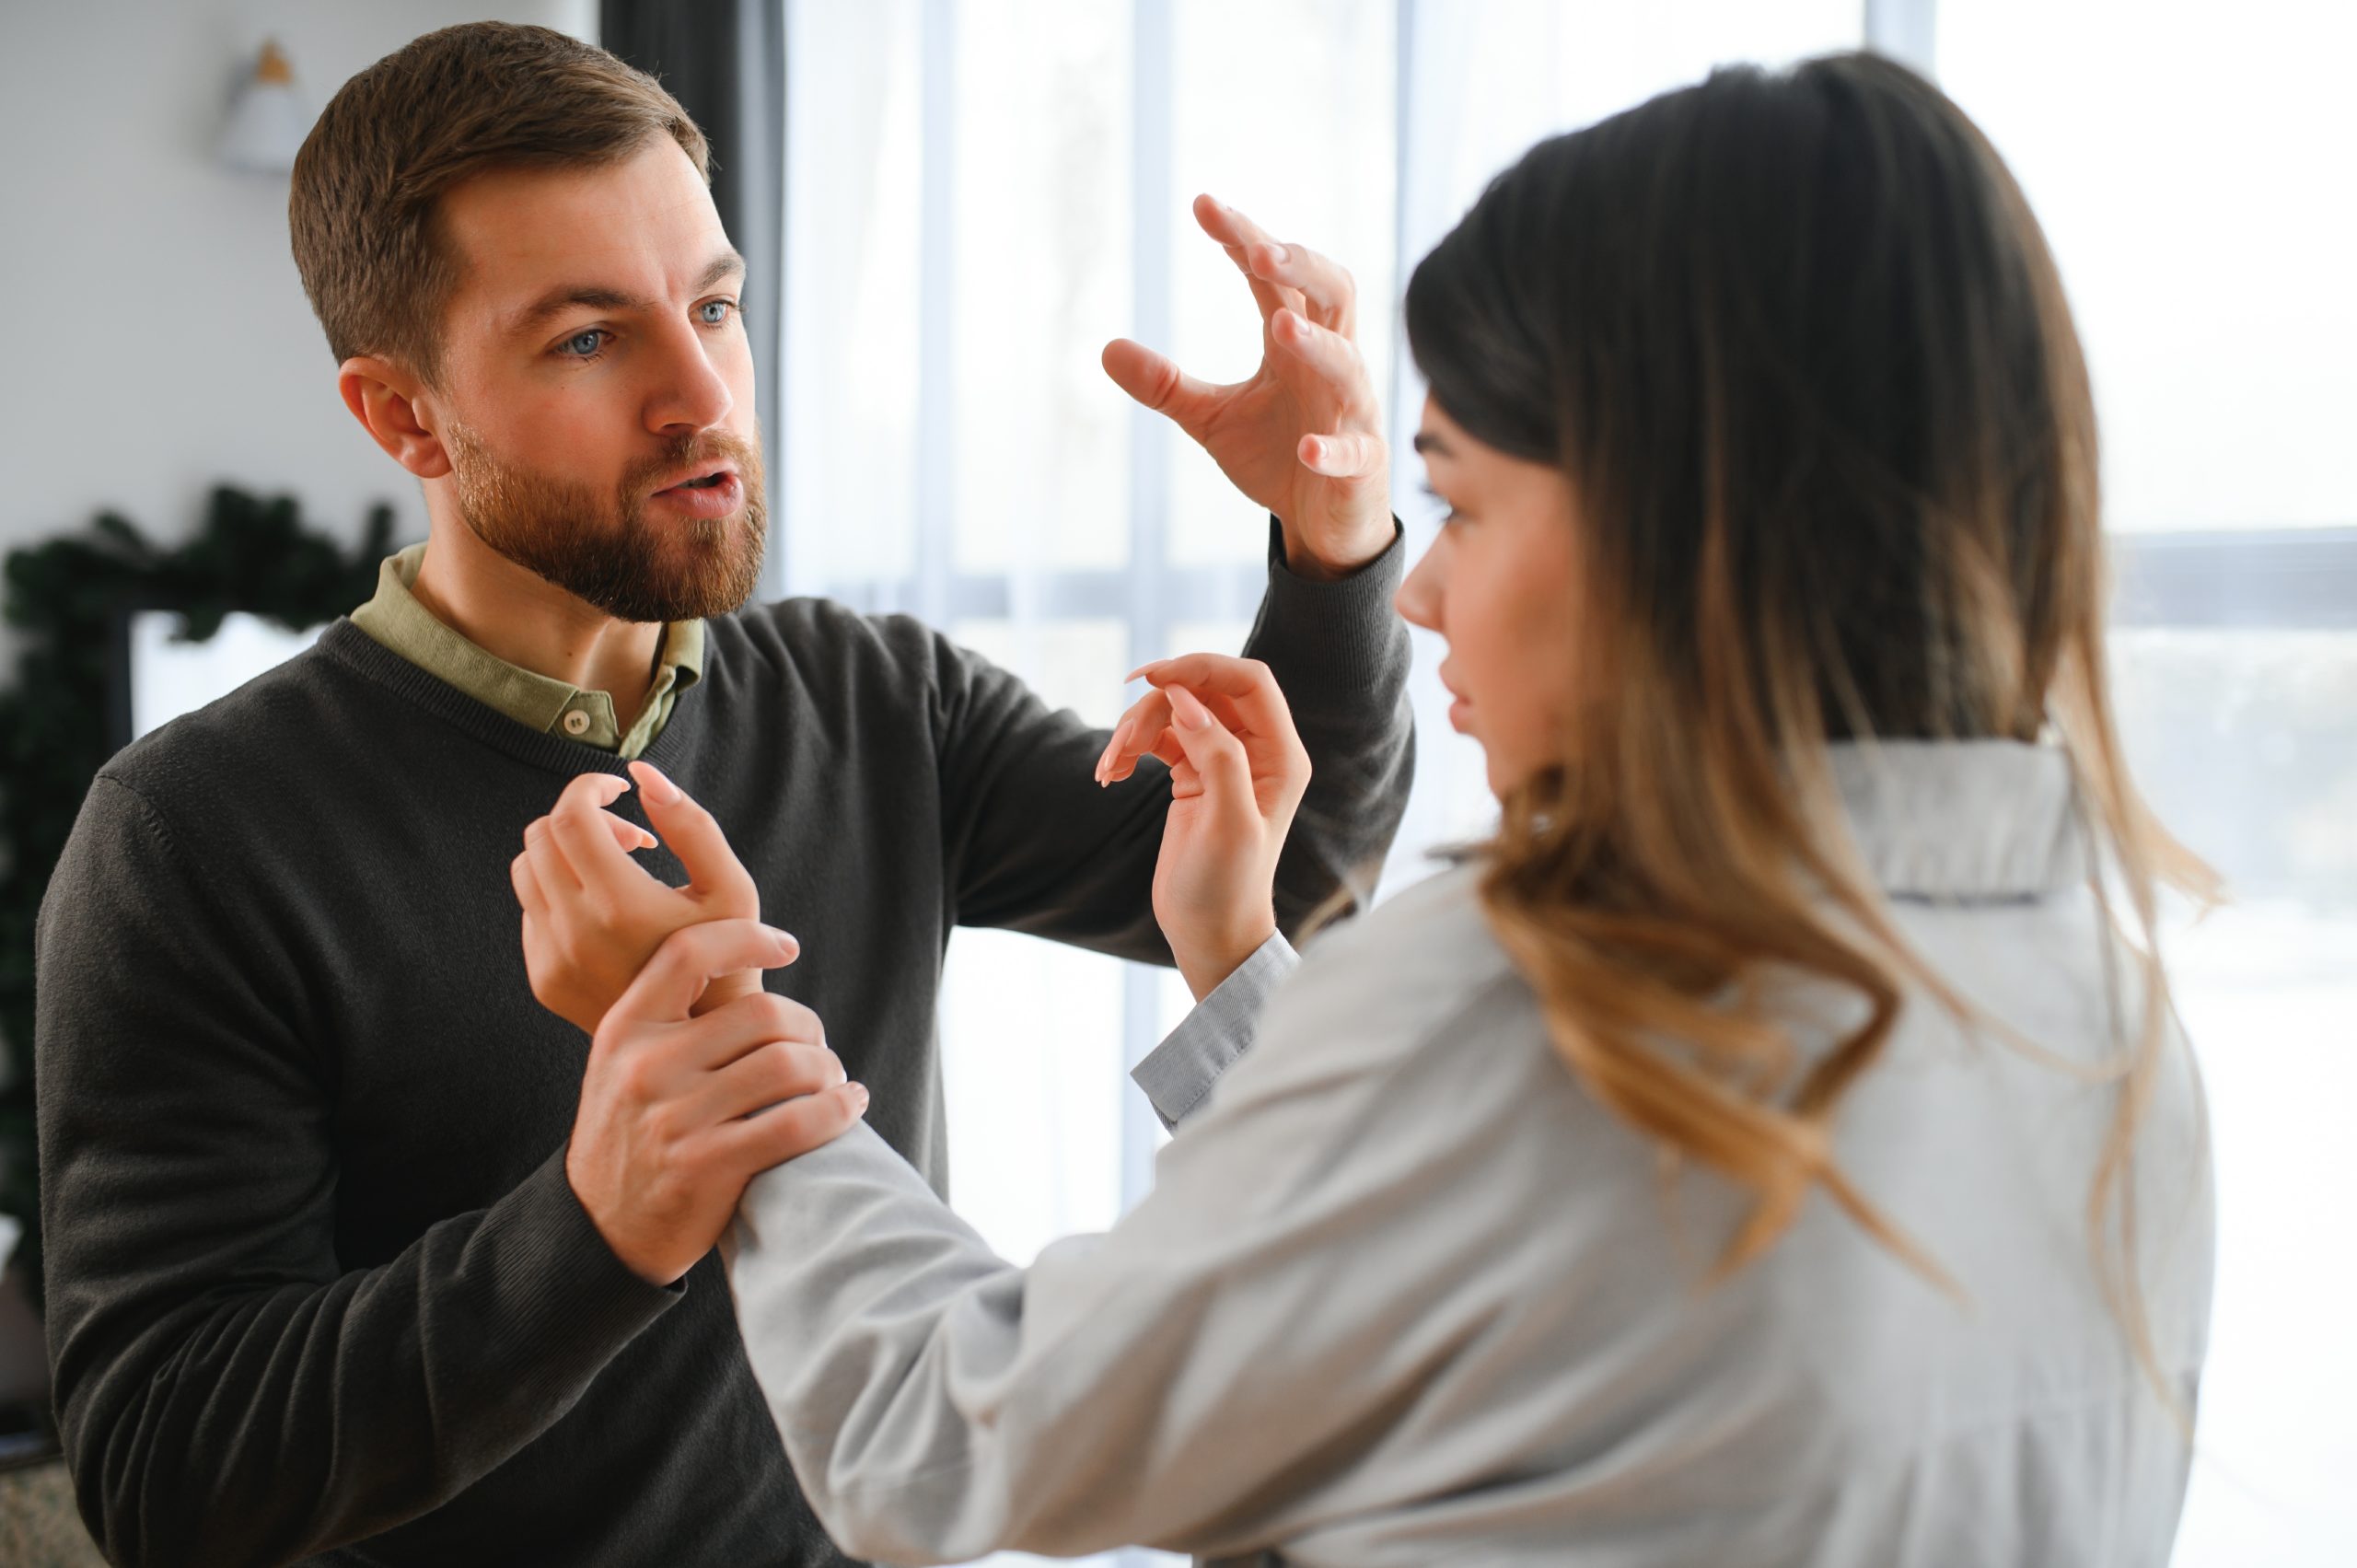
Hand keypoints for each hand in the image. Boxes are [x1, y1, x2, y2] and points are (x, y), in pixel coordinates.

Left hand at [509, 761, 768, 1034]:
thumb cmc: (729, 957)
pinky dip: (559, 891)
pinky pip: (529, 909)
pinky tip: (604, 910)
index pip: (571, 816)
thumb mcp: (730, 887)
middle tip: (628, 837)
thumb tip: (642, 774)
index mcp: (621, 904)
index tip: (619, 791)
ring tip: (614, 869)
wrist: (702, 1041)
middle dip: (581, 818)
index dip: (591, 787)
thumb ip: (691, 823)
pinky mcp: (543, 978)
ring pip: (527, 868)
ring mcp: (552, 959)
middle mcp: (575, 933)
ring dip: (565, 853)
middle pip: (541, 835)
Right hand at [566, 919, 867, 1284]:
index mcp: (625, 1029)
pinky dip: (837, 1111)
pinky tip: (848, 1106)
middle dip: (807, 1028)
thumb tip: (753, 963)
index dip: (747, 937)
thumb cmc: (632, 1134)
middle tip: (817, 1049)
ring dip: (828, 1071)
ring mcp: (675, 1119)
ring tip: (832, 1081)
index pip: (688, 952)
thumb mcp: (624, 1064)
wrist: (598, 1228)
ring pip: (787, 1066)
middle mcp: (646, 1067)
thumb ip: (673, 1020)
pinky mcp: (707, 1167)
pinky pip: (796, 1124)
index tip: (787, 948)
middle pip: (762, 1013)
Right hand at [1096, 654, 1310, 999]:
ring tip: (1109, 768)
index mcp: (1280, 756)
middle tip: (1123, 740)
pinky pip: (1158, 738)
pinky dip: (1130, 748)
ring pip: (1175, 712)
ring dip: (1135, 729)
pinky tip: (1110, 775)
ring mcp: (1222, 760)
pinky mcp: (1192, 775)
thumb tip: (1189, 702)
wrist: (1209, 933)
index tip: (1152, 679)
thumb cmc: (1227, 887)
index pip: (1249, 680)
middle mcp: (1257, 751)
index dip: (1202, 667)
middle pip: (1204, 690)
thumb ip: (1217, 755)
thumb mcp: (1228, 824)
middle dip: (1158, 704)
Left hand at [1102, 195, 1390, 579]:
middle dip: (1299, 265)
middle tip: (1256, 250)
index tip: (1203, 207)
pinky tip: (1305, 447)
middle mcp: (1332, 364)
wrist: (1323, 525)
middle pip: (1333, 293)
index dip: (1245, 240)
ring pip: (1348, 364)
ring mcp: (1352, 412)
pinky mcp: (1362, 464)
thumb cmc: (1277, 456)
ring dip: (1315, 344)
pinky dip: (1330, 448)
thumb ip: (1166, 385)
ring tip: (1278, 327)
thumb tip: (1106, 348)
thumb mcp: (1211, 419)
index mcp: (1295, 343)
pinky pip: (1353, 451)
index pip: (1274, 279)